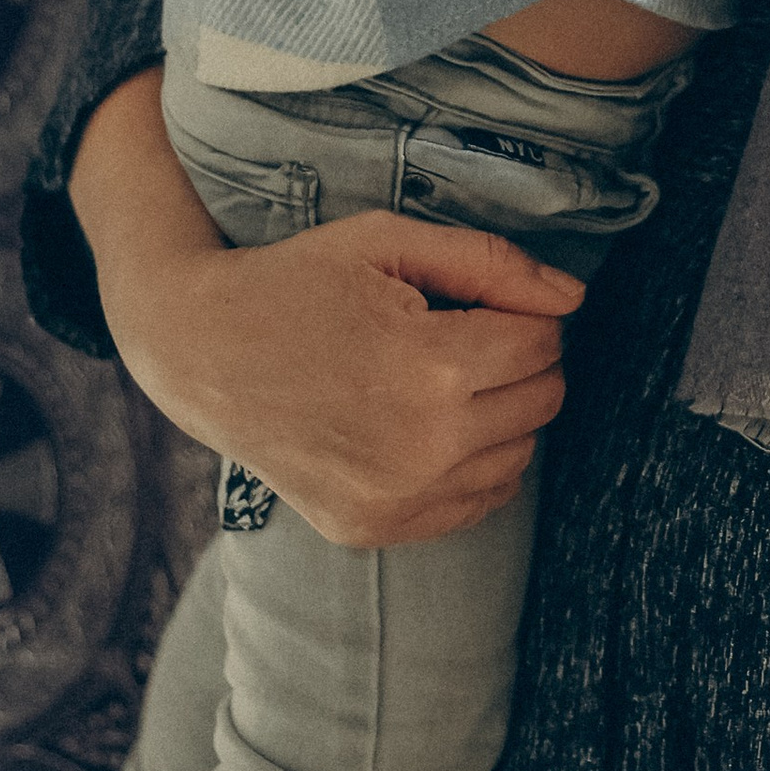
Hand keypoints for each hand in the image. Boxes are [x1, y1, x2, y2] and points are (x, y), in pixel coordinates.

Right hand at [74, 74, 576, 545]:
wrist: (196, 353)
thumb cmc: (296, 282)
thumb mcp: (387, 242)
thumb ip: (490, 263)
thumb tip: (573, 300)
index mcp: (428, 367)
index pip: (543, 340)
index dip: (519, 309)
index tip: (473, 300)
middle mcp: (420, 447)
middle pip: (543, 398)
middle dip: (516, 357)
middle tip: (455, 333)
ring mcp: (396, 499)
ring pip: (520, 454)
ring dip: (498, 412)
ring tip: (435, 378)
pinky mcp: (375, 529)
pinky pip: (478, 501)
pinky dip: (470, 462)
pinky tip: (421, 425)